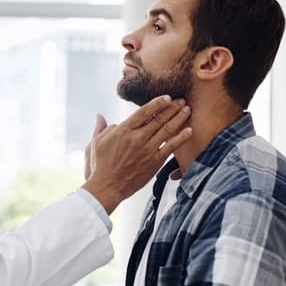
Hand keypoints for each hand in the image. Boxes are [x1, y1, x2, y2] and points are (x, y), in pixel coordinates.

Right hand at [83, 95, 191, 213]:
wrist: (108, 187)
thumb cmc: (100, 166)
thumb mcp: (96, 143)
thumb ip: (101, 128)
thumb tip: (100, 116)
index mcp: (123, 131)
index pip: (144, 111)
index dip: (157, 103)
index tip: (166, 97)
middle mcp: (137, 138)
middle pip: (159, 118)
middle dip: (172, 107)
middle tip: (181, 100)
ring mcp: (148, 150)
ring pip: (167, 130)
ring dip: (179, 118)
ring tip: (187, 110)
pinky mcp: (155, 162)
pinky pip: (171, 147)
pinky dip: (181, 138)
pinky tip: (189, 131)